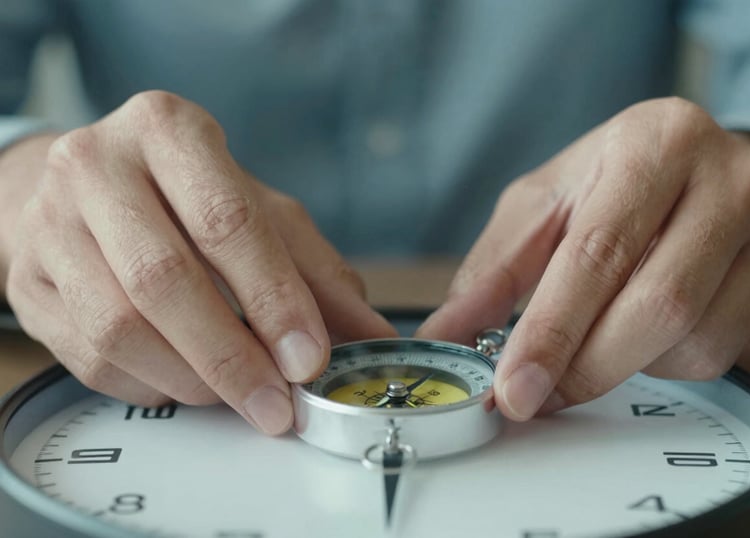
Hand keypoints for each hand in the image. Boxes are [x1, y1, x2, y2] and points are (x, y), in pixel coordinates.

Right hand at [1, 91, 394, 433]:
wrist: (88, 189)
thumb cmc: (189, 197)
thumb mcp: (262, 213)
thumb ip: (315, 271)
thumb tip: (368, 335)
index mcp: (167, 130)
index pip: (226, 221)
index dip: (273, 298)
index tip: (309, 358)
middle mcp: (95, 165)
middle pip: (163, 279)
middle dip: (231, 357)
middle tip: (276, 403)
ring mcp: (49, 223)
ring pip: (119, 327)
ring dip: (192, 379)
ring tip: (237, 394)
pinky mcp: (27, 280)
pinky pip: (90, 357)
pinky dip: (152, 384)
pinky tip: (186, 381)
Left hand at [418, 97, 749, 420]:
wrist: (698, 169)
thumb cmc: (612, 182)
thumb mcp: (544, 205)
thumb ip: (494, 269)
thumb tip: (447, 334)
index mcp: (654, 145)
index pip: (598, 253)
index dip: (552, 331)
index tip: (514, 387)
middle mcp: (727, 179)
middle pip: (657, 305)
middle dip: (585, 367)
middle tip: (534, 396)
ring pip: (693, 340)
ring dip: (626, 362)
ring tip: (596, 330)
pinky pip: (720, 353)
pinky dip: (664, 361)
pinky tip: (642, 328)